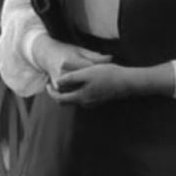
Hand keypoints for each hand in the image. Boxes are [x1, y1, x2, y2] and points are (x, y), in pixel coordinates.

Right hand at [30, 34, 111, 88]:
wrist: (47, 54)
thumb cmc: (66, 51)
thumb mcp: (80, 50)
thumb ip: (94, 56)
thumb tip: (110, 58)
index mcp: (71, 59)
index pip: (90, 68)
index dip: (101, 71)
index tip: (108, 72)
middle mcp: (63, 70)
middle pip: (84, 82)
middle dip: (95, 84)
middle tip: (104, 85)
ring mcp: (59, 79)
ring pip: (76, 90)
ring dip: (86, 92)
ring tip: (96, 90)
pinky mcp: (57, 86)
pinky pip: (69, 94)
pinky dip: (78, 95)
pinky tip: (85, 92)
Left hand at [47, 62, 175, 106]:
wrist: (128, 82)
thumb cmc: (108, 75)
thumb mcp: (88, 72)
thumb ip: (72, 77)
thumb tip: (58, 81)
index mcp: (81, 97)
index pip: (60, 100)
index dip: (51, 92)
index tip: (47, 84)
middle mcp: (86, 103)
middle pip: (66, 101)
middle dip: (59, 92)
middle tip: (54, 82)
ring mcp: (93, 102)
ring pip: (75, 99)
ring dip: (68, 91)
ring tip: (66, 78)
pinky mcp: (99, 99)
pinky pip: (83, 97)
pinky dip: (77, 90)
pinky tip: (80, 80)